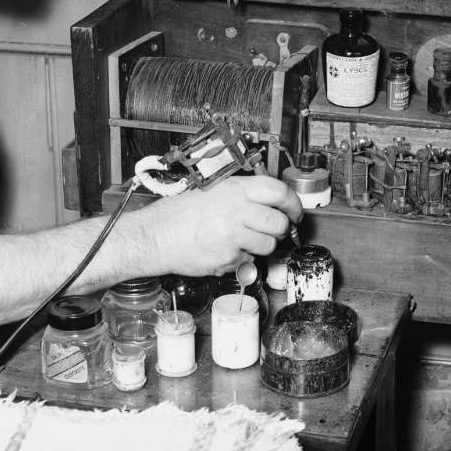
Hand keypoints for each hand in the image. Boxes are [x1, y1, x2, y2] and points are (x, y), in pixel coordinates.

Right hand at [127, 175, 302, 276]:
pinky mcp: (228, 257)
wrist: (155, 237)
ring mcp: (233, 234)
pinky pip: (249, 261)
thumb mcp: (212, 192)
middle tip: (273, 231)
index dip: (294, 203)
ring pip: (268, 245)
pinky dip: (242, 259)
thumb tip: (270, 206)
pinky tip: (225, 250)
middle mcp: (237, 209)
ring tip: (243, 241)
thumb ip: (241, 196)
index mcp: (234, 189)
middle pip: (280, 222)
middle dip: (280, 230)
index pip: (279, 191)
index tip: (295, 212)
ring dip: (262, 247)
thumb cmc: (178, 215)